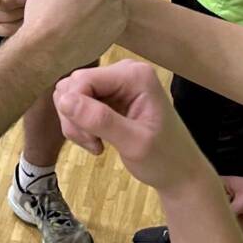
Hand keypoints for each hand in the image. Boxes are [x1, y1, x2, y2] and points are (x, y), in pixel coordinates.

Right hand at [54, 60, 202, 192]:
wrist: (178, 171)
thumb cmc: (164, 158)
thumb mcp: (134, 143)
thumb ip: (100, 120)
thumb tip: (64, 100)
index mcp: (134, 75)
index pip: (82, 80)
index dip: (74, 109)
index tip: (89, 139)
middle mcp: (123, 71)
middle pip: (73, 85)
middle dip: (74, 118)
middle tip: (93, 143)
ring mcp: (115, 82)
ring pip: (71, 95)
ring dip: (76, 124)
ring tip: (96, 144)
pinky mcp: (108, 95)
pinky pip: (78, 104)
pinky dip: (80, 126)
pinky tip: (97, 141)